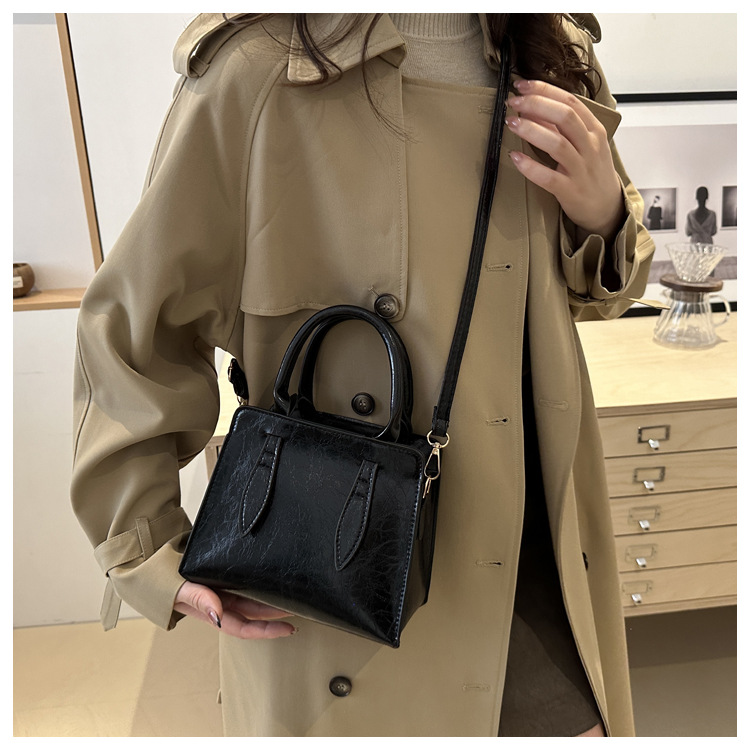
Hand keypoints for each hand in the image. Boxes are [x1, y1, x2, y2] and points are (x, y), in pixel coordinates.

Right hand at [174, 580, 295, 638]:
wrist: (153, 565)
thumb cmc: (164, 583)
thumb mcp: (181, 591)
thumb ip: (199, 600)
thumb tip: (218, 613)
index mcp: (214, 612)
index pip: (246, 626)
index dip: (268, 630)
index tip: (290, 629)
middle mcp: (222, 602)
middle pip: (255, 612)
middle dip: (277, 613)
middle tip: (302, 607)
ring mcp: (224, 589)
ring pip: (253, 597)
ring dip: (271, 598)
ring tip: (293, 594)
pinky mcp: (224, 574)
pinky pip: (245, 579)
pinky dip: (259, 580)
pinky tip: (272, 575)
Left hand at [505, 79, 624, 242]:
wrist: (606, 207)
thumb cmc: (591, 172)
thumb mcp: (585, 144)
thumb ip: (562, 127)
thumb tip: (534, 107)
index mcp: (594, 130)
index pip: (571, 101)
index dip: (545, 90)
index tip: (523, 84)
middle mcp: (590, 146)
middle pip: (565, 117)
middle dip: (536, 105)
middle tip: (513, 102)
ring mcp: (581, 169)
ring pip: (557, 144)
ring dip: (531, 130)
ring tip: (511, 122)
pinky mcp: (570, 191)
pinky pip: (548, 177)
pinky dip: (530, 166)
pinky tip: (514, 156)